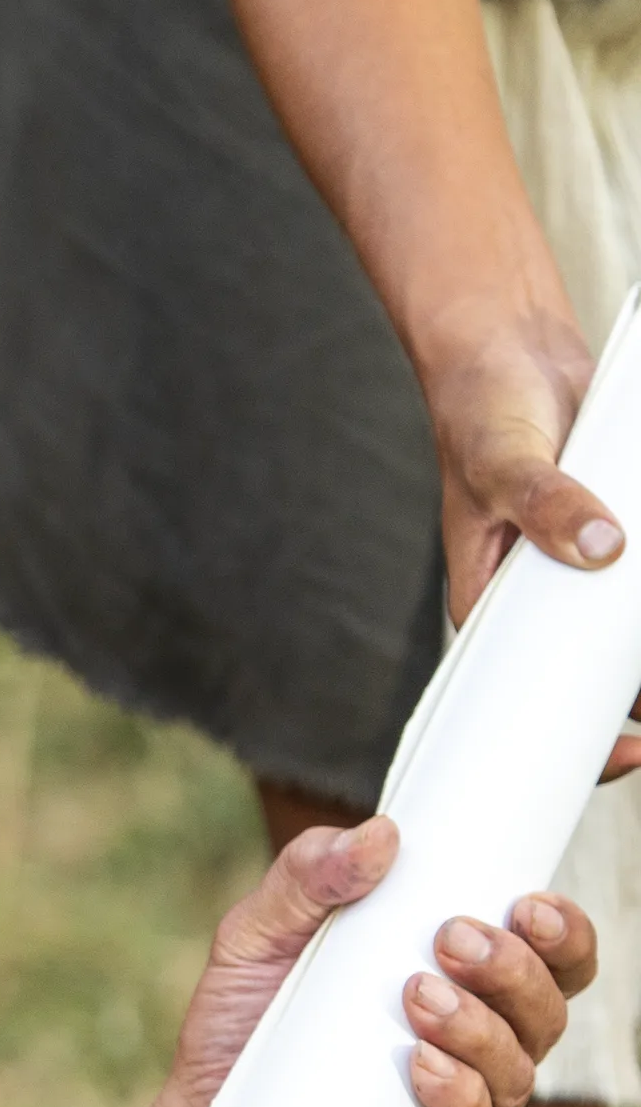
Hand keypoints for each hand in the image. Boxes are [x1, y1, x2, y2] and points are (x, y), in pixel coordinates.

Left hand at [150, 816, 596, 1106]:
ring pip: (517, 1072)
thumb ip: (306, 878)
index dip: (564, 932)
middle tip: (451, 938)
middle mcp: (477, 1049)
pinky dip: (458, 1099)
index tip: (531, 903)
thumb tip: (379, 834)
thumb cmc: (241, 1023)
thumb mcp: (255, 937)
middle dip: (514, 970)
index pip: (550, 958)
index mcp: (462, 986)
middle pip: (547, 1010)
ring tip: (417, 997)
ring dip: (480, 1029)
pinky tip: (422, 1068)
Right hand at [416, 315, 640, 773]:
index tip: (632, 754)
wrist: (512, 352)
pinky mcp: (617, 534)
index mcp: (491, 604)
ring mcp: (581, 568)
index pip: (525, 694)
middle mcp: (538, 598)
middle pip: (588, 677)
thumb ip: (551, 503)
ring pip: (624, 634)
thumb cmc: (481, 414)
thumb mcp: (506, 462)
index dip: (576, 736)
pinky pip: (638, 586)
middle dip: (635, 704)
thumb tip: (606, 546)